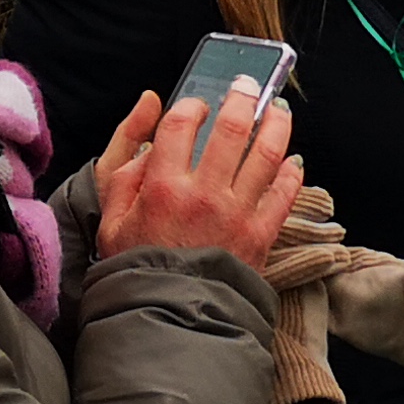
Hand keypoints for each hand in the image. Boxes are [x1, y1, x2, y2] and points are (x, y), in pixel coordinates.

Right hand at [95, 83, 302, 271]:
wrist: (170, 317)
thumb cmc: (138, 271)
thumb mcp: (111, 225)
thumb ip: (124, 181)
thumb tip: (147, 150)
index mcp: (164, 187)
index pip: (180, 125)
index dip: (190, 106)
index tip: (196, 104)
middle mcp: (204, 194)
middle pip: (231, 129)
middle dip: (241, 98)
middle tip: (246, 86)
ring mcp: (237, 213)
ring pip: (267, 154)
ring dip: (276, 125)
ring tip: (277, 110)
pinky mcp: (261, 235)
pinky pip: (283, 195)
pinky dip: (291, 174)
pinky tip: (292, 161)